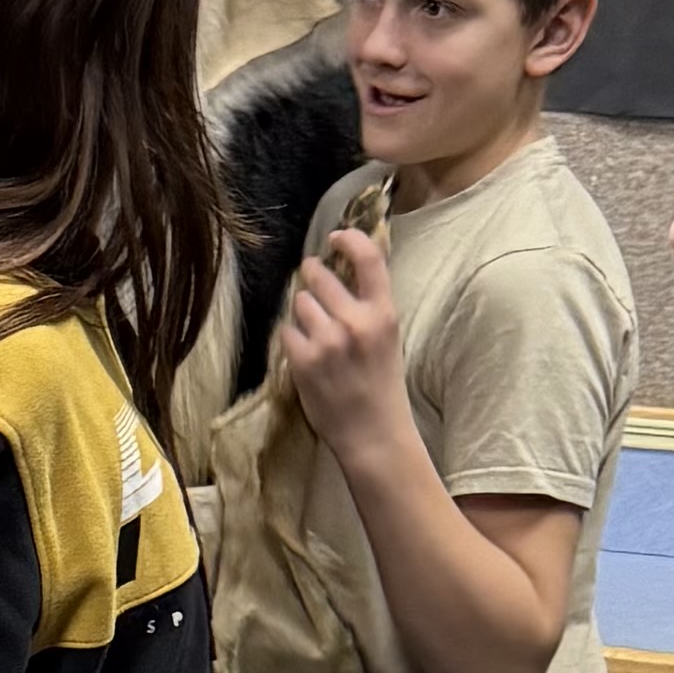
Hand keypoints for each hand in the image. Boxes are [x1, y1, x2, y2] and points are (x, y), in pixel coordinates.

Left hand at [282, 226, 417, 469]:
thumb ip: (368, 306)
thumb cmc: (381, 387)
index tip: (335, 237)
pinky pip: (286, 331)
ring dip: (302, 312)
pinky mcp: (303, 360)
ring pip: (299, 303)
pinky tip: (306, 355)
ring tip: (315, 333)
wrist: (373, 435)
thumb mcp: (387, 339)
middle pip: (319, 276)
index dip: (349, 239)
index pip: (368, 258)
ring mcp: (327, 341)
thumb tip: (341, 272)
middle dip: (312, 277)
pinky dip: (292, 340)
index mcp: (383, 313)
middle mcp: (355, 322)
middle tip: (311, 284)